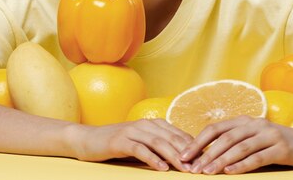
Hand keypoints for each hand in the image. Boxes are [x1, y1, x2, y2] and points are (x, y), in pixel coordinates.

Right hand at [70, 119, 192, 171]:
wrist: (87, 140)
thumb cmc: (117, 144)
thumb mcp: (141, 143)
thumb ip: (158, 147)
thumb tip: (182, 159)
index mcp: (152, 123)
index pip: (177, 134)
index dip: (192, 147)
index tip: (205, 160)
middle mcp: (144, 124)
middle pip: (171, 138)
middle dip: (187, 153)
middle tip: (199, 168)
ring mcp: (131, 131)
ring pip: (158, 143)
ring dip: (174, 156)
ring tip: (185, 169)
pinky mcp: (120, 141)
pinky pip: (139, 149)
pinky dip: (152, 159)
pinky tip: (161, 169)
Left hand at [179, 116, 292, 173]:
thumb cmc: (278, 144)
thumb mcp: (254, 139)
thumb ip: (235, 143)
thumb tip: (206, 156)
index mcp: (244, 121)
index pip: (215, 129)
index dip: (197, 142)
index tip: (183, 155)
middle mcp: (254, 124)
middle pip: (224, 138)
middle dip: (205, 153)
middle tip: (191, 167)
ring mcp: (268, 134)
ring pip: (239, 147)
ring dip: (220, 160)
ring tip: (206, 172)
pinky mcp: (281, 147)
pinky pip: (258, 157)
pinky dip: (242, 164)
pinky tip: (230, 172)